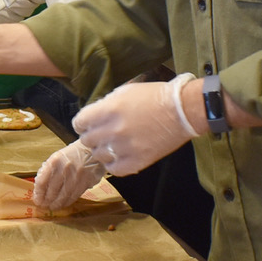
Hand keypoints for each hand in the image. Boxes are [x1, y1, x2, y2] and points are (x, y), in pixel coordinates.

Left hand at [33, 140, 105, 210]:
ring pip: (64, 196)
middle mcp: (65, 169)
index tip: (37, 200)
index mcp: (54, 162)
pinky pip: (74, 196)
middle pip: (52, 192)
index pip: (42, 182)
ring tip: (52, 207)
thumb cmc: (71, 155)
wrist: (91, 150)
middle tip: (44, 206)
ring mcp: (77, 176)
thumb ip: (47, 172)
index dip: (38, 194)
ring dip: (57, 204)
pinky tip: (63, 204)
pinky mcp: (86, 182)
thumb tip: (40, 189)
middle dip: (46, 201)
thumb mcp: (56, 158)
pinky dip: (67, 202)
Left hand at [72, 74, 198, 175]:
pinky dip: (114, 164)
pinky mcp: (138, 161)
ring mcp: (125, 147)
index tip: (86, 124)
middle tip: (101, 134)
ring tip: (113, 145)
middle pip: (87, 140)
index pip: (79, 122)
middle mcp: (114, 130)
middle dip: (92, 136)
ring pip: (99, 156)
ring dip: (103, 150)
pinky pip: (114, 169)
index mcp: (109, 109)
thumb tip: (94, 115)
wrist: (182, 110)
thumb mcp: (126, 91)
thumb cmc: (155, 96)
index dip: (82, 123)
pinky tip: (120, 157)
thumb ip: (106, 104)